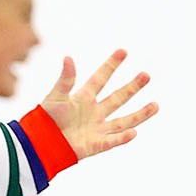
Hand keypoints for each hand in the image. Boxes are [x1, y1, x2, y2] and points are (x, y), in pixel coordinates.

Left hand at [38, 50, 156, 160]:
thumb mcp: (56, 96)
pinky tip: (134, 132)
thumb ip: (65, 79)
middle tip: (146, 75)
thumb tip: (68, 57)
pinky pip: (112, 141)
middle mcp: (94, 112)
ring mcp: (97, 128)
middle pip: (118, 98)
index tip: (123, 51)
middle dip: (132, 87)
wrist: (39, 143)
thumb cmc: (45, 119)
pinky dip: (123, 138)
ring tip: (156, 105)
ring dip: (140, 114)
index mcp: (83, 97)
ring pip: (123, 121)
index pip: (100, 78)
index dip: (111, 65)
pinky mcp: (96, 145)